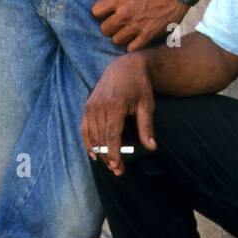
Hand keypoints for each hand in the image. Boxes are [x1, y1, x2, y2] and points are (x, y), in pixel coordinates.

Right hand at [82, 52, 154, 175]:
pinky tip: (94, 154)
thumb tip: (151, 147)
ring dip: (100, 152)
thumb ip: (146, 127)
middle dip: (108, 157)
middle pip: (102, 138)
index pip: (112, 134)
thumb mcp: (147, 105)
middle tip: (118, 171)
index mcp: (115, 105)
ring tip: (109, 165)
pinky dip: (88, 142)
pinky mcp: (88, 105)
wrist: (125, 66)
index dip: (114, 152)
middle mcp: (100, 105)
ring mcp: (92, 105)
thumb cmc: (140, 86)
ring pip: (93, 135)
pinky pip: (85, 128)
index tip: (117, 166)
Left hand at [91, 0, 185, 51]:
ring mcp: (136, 27)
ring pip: (116, 40)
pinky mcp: (147, 36)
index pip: (96, 11)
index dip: (100, 12)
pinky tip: (135, 39)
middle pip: (104, 29)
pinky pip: (131, 48)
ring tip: (126, 32)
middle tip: (116, 24)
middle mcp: (125, 14)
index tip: (106, 12)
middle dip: (109, 26)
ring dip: (120, 36)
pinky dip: (132, 45)